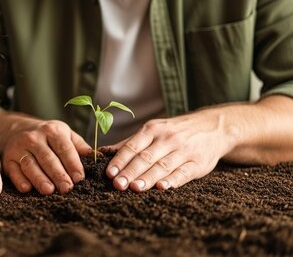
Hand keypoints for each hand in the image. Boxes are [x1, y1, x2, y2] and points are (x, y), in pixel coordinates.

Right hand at [2, 119, 91, 194]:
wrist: (15, 129)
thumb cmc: (47, 136)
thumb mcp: (64, 134)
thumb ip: (80, 147)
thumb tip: (99, 158)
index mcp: (52, 130)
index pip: (64, 148)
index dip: (72, 164)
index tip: (80, 178)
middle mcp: (34, 137)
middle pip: (47, 158)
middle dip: (58, 174)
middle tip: (67, 189)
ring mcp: (19, 148)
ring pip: (30, 165)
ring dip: (39, 178)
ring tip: (49, 191)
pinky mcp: (8, 159)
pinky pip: (14, 171)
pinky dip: (20, 180)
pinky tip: (27, 189)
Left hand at [104, 110, 234, 191]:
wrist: (213, 127)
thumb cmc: (175, 131)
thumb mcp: (153, 130)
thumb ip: (130, 143)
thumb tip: (102, 152)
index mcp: (153, 129)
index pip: (133, 146)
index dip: (120, 160)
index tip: (109, 173)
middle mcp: (168, 139)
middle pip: (146, 157)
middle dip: (130, 172)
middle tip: (118, 185)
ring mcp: (184, 150)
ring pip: (163, 166)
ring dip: (148, 178)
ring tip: (135, 188)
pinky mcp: (198, 163)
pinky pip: (184, 172)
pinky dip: (173, 180)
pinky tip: (162, 187)